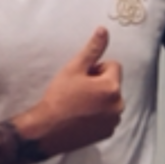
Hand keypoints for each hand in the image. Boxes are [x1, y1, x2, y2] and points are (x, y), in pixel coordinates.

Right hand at [16, 27, 122, 155]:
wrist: (46, 130)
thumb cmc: (58, 99)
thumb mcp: (73, 69)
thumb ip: (92, 50)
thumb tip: (104, 30)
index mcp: (112, 87)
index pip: (113, 66)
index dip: (96, 68)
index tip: (80, 78)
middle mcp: (118, 105)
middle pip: (112, 84)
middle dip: (99, 84)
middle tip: (77, 91)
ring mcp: (113, 121)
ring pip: (110, 100)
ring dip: (99, 99)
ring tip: (78, 105)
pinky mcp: (106, 133)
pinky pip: (106, 117)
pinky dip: (97, 115)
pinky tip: (80, 117)